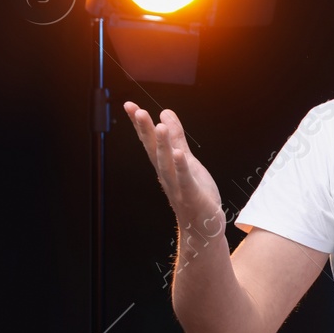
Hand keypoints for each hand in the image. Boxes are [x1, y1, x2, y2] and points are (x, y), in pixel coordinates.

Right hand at [123, 102, 225, 242]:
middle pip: (153, 149)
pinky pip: (184, 179)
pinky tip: (179, 154)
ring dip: (162, 145)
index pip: (149, 141)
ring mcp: (177, 185)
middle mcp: (167, 174)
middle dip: (145, 130)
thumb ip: (176, 137)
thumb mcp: (186, 159)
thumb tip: (165, 113)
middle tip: (137, 110)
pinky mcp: (191, 194)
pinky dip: (181, 167)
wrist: (202, 226)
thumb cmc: (194, 193)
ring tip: (158, 126)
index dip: (140, 124)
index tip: (130, 106)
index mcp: (165, 164)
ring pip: (166, 163)